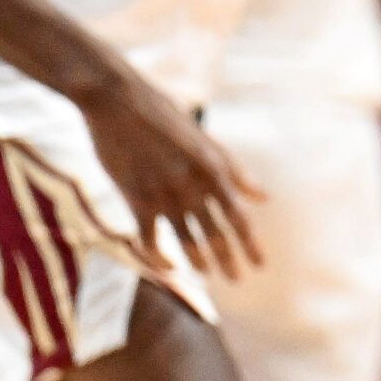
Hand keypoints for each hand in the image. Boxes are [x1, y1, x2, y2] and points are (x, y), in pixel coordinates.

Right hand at [73, 65, 264, 278]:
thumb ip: (234, 170)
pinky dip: (160, 259)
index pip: (239, 216)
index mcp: (213, 167)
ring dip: (200, 262)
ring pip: (188, 240)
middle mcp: (193, 185)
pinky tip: (169, 268)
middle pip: (217, 233)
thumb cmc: (161, 114)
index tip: (260, 265)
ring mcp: (165, 194)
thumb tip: (263, 198)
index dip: (250, 244)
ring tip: (208, 276)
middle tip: (237, 280)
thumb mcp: (203, 139)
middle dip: (229, 260)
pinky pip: (151, 241)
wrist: (116, 100)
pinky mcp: (136, 199)